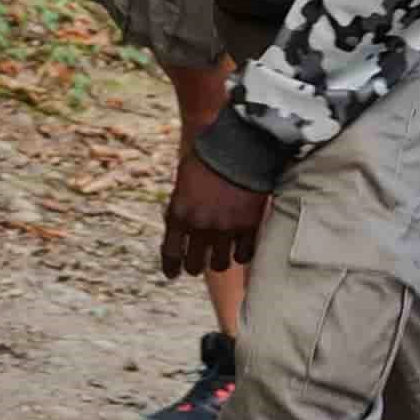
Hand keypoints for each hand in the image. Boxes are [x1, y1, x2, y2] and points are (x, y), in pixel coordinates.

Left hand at [162, 145, 269, 278]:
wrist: (239, 146)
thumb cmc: (208, 158)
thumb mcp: (183, 183)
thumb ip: (180, 208)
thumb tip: (179, 230)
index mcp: (179, 214)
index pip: (171, 253)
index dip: (171, 267)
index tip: (172, 274)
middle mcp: (201, 226)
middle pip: (194, 265)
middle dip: (194, 266)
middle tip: (197, 264)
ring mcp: (226, 229)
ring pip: (220, 264)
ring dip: (218, 261)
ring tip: (220, 257)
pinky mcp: (249, 227)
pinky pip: (244, 255)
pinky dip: (242, 255)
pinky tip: (240, 250)